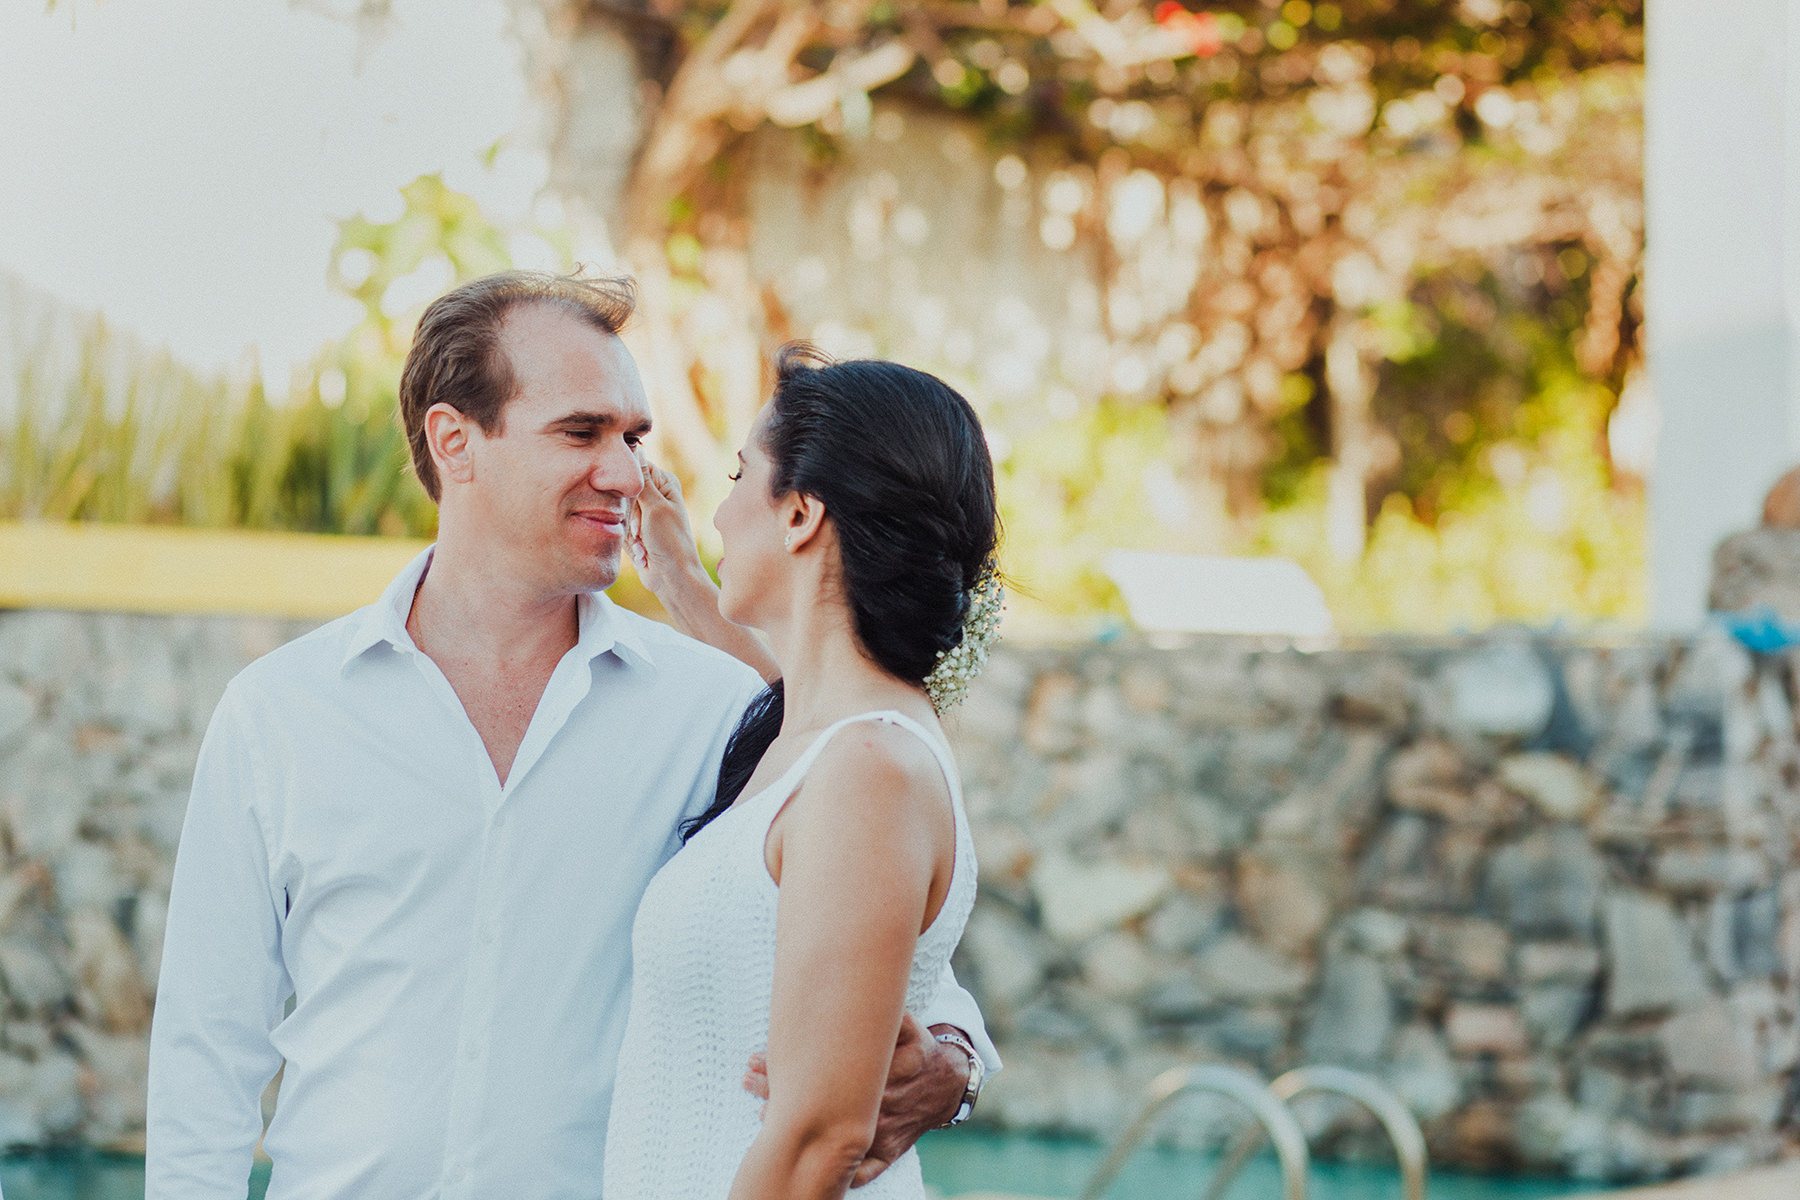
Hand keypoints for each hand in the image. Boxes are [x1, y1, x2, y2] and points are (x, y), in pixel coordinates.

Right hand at [628, 460, 706, 597]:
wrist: (671, 577)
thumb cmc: (670, 542)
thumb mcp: (655, 507)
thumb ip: (642, 480)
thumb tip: (636, 448)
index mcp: (664, 484)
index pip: (636, 469)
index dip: (630, 486)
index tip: (634, 502)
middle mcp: (654, 496)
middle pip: (622, 491)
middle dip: (630, 515)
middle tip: (643, 530)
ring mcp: (643, 515)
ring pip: (617, 512)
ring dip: (629, 531)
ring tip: (646, 544)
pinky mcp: (635, 532)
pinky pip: (619, 529)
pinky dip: (628, 542)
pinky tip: (643, 553)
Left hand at [742, 1015, 969, 1186]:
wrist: (946, 1086)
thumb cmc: (918, 1050)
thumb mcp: (907, 1025)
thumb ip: (885, 1013)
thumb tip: (855, 986)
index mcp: (889, 1071)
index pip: (829, 1070)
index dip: (789, 1065)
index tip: (759, 1056)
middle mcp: (885, 1104)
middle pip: (823, 1103)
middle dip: (780, 1091)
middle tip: (748, 1078)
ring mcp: (885, 1132)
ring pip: (833, 1135)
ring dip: (793, 1125)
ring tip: (759, 1110)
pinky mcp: (886, 1152)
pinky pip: (857, 1169)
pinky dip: (829, 1167)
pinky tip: (797, 1155)